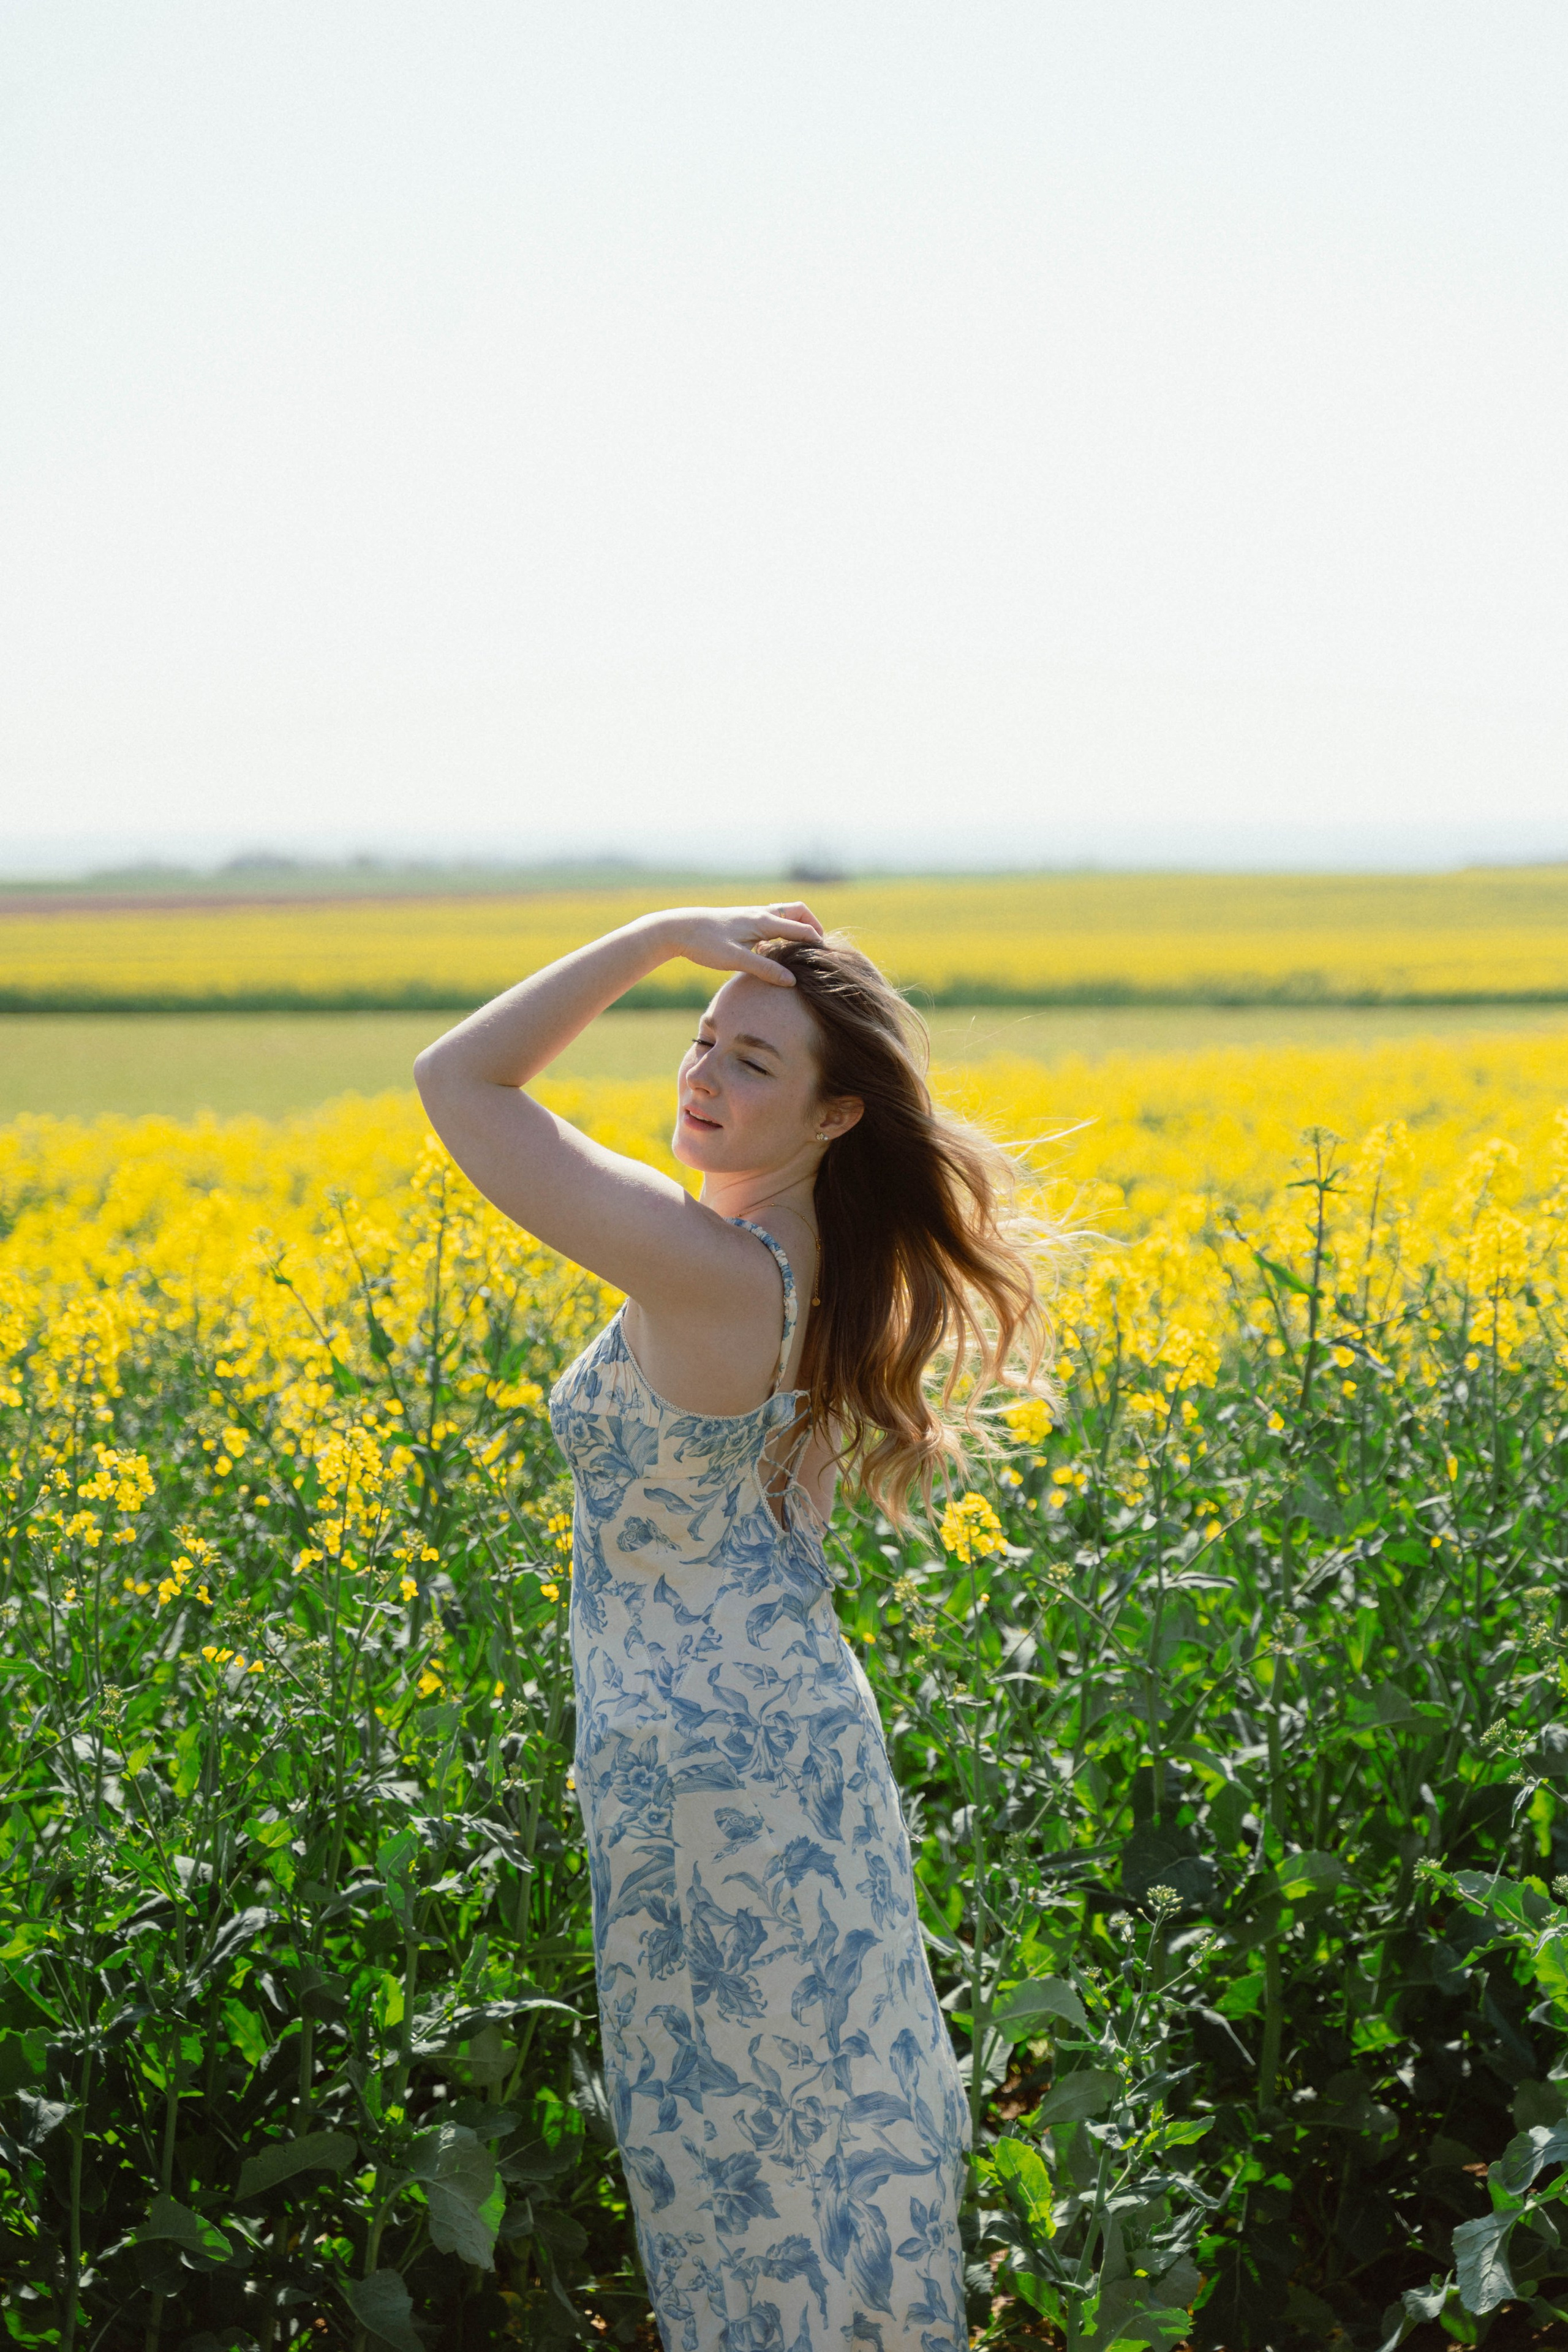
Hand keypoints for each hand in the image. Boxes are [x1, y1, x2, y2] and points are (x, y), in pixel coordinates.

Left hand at [663, 903, 824, 986]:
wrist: (678, 929)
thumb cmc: (705, 943)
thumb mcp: (736, 960)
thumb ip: (765, 969)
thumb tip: (791, 981)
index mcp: (764, 921)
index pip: (802, 929)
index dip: (818, 942)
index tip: (829, 958)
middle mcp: (761, 914)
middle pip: (798, 911)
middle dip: (813, 926)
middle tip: (820, 947)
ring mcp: (752, 915)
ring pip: (784, 914)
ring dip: (797, 926)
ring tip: (802, 949)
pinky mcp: (743, 920)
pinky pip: (771, 920)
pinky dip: (782, 929)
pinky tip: (774, 950)